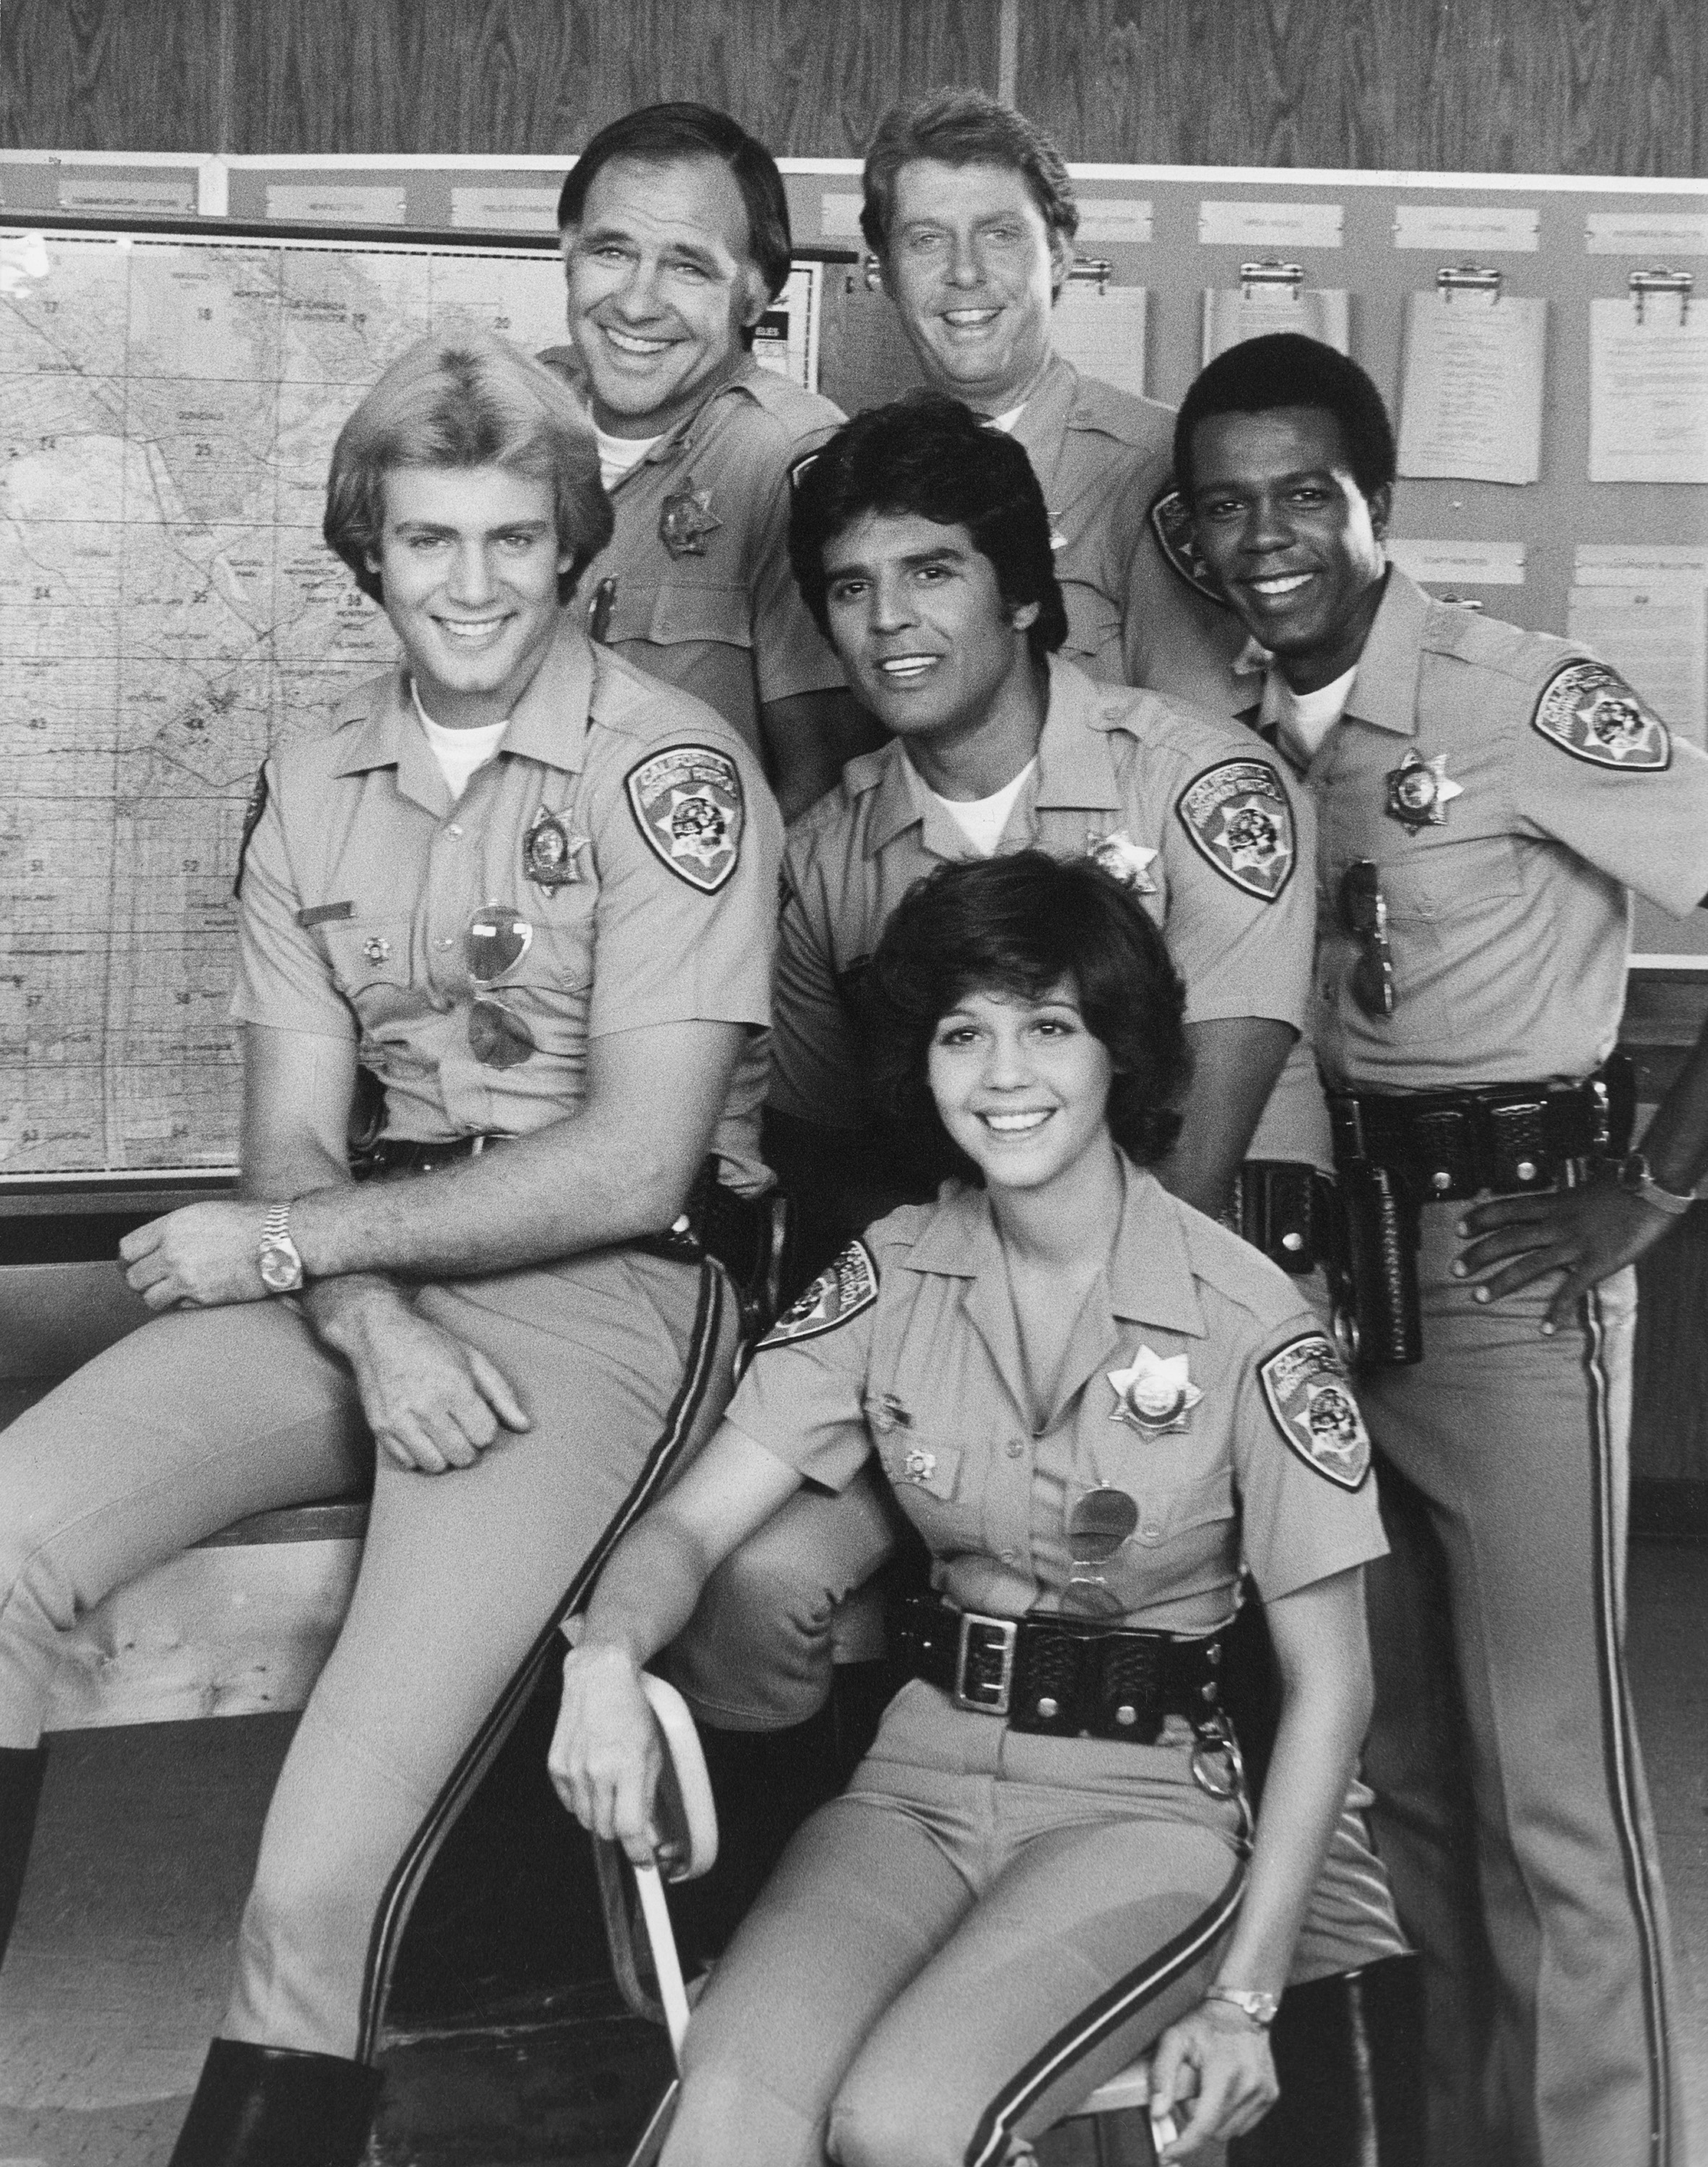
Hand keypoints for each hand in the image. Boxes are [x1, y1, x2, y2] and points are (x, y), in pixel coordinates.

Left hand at [120, 1201, 270, 1309]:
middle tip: (152, 1281)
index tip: (131, 1265)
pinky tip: (197, 1292)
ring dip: (158, 1296)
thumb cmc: (249, 1223)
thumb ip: (174, 1230)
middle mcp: (174, 1252)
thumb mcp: (203, 1214)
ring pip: (150, 1298)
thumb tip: (154, 1247)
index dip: (128, 1261)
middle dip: (141, 1281)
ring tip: (172, 1290)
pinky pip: (177, 1307)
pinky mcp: (202, 1298)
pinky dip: (182, 1303)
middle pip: (134, 1277)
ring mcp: (187, 1277)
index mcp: (172, 1227)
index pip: (128, 1249)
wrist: (279, 1240)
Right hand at [342, 1297, 530, 1473]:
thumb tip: (524, 1426)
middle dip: (468, 1445)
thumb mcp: (473, 1360)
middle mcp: (426, 1407)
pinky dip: (418, 1454)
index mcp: (454, 1387)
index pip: (484, 1435)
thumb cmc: (431, 1344)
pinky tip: (420, 1434)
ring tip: (441, 1433)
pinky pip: (409, 1463)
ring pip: (436, 1465)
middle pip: (462, 1455)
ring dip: (444, 1454)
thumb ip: (501, 1394)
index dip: (485, 1428)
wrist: (379, 1333)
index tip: (477, 1417)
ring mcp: (400, 1420)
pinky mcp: (380, 1428)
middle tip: (461, 1427)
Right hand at [548, 1645, 662, 1864]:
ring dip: (600, 1815)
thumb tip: (646, 1833)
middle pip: (606, 1830)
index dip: (638, 1852)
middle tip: (627, 1813)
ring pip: (586, 1820)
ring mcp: (573, 1769)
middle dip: (620, 1830)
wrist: (599, 1678)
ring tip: (609, 1788)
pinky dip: (580, 1800)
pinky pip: (568, 1803)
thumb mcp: (653, 1752)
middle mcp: (598, 1771)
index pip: (630, 1829)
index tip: (643, 1861)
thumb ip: (648, 1795)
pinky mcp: (556, 1765)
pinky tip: (591, 1777)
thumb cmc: (631, 1710)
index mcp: (628, 1767)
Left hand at [1149, 1999, 1278, 2157]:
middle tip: (1190, 2092)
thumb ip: (1162, 2075)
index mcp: (1225, 2071)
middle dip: (1195, 2120)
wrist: (1240, 2010)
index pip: (1203, 2124)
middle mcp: (1249, 2084)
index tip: (1166, 2155)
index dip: (1184, 2145)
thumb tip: (1157, 2112)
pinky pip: (1243, 2124)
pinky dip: (1227, 2116)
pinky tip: (1223, 2091)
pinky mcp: (1270, 2095)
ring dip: (1212, 2119)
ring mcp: (1263, 2092)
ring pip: (1229, 2131)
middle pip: (1214, 2130)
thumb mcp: (1174, 2039)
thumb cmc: (1204, 2024)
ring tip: (1207, 2089)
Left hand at [1454, 1170, 1679, 1332]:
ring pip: (1529, 1265)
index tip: (1458, 1229)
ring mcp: (1574, 1244)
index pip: (1508, 1209)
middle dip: (1479, 1255)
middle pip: (1508, 1239)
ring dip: (1501, 1282)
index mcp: (1554, 1203)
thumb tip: (1547, 1207)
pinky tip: (1545, 1328)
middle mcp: (1557, 1223)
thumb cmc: (1620, 1188)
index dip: (1481, 1218)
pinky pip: (1571, 1290)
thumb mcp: (1582, 1189)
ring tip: (1480, 1297)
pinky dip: (1557, 1310)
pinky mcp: (1596, 1263)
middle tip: (1455, 1270)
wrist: (1652, 1191)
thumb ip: (1562, 1202)